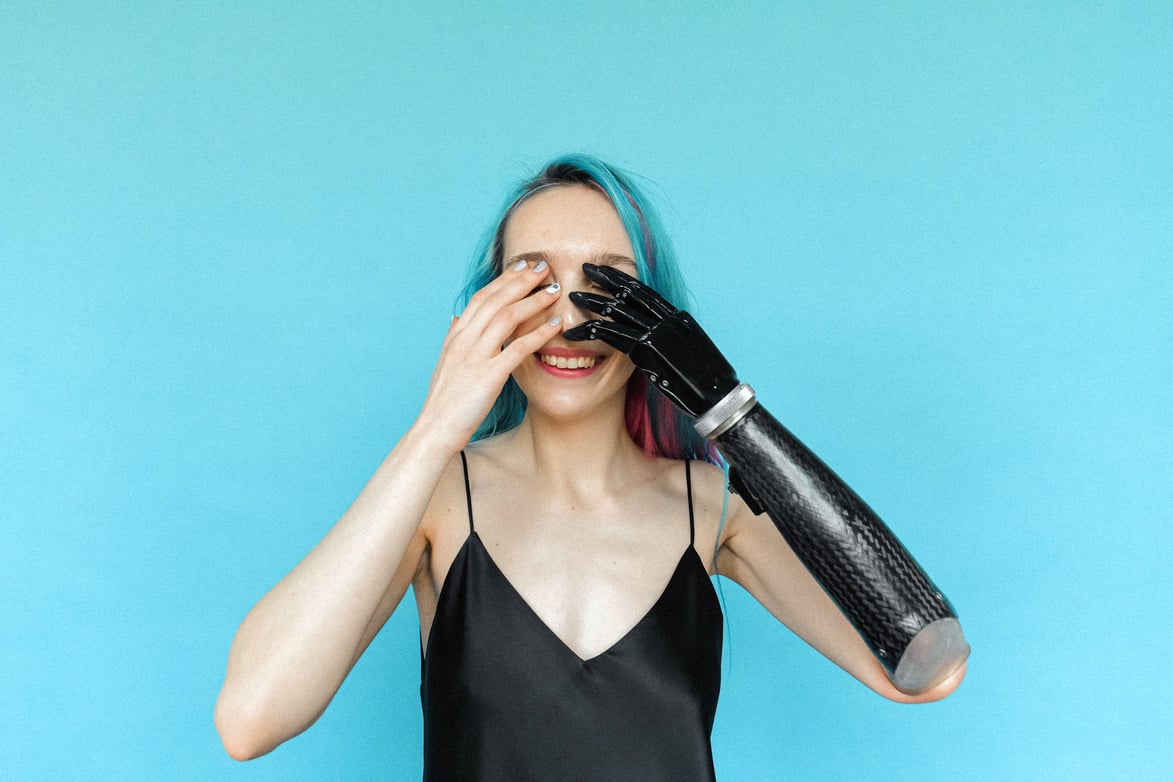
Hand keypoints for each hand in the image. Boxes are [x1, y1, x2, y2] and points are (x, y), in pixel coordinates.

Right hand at [416, 260, 563, 451]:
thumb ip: (454, 339)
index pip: (481, 298)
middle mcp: (463, 340)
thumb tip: (456, 318)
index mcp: (455, 336)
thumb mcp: (445, 363)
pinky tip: (556, 327)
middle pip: (495, 300)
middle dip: (521, 281)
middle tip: (543, 267)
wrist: (435, 429)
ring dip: (533, 301)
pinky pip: (517, 349)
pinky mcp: (488, 376)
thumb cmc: (444, 401)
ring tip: (553, 291)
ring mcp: (474, 357)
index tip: (522, 266)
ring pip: (506, 318)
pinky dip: (539, 334)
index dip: (503, 279)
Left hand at [563, 263, 738, 418]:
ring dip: (593, 302)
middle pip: (631, 292)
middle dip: (607, 278)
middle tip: (587, 268)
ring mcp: (659, 333)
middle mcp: (668, 320)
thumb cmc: (706, 382)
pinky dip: (592, 332)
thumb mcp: (689, 353)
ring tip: (573, 297)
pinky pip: (614, 336)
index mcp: (678, 318)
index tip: (607, 271)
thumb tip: (657, 344)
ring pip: (619, 311)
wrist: (719, 397)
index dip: (625, 279)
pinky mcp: (648, 351)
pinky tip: (576, 332)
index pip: (647, 292)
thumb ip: (670, 342)